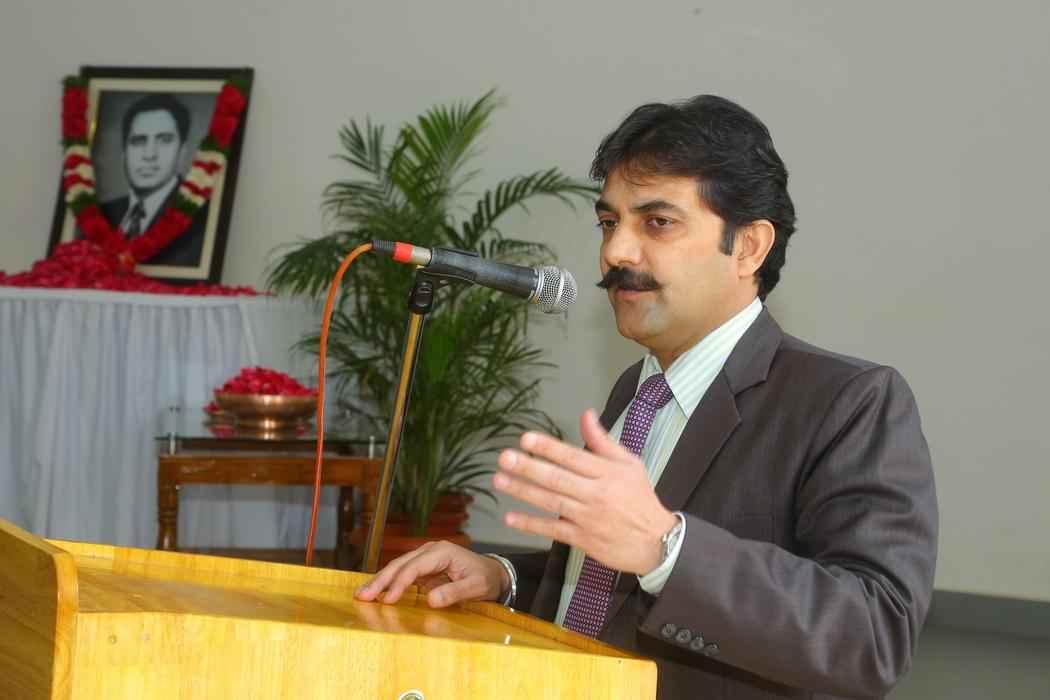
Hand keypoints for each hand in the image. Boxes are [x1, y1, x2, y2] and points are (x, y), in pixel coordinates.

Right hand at [354, 541, 508, 607]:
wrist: (493, 573)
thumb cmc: (485, 579)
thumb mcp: (475, 587)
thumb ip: (454, 592)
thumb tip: (431, 600)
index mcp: (442, 552)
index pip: (415, 567)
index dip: (400, 583)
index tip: (389, 600)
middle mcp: (430, 551)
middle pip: (400, 564)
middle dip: (381, 580)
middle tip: (363, 595)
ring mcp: (425, 558)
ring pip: (397, 567)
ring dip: (380, 581)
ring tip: (362, 594)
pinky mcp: (423, 567)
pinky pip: (402, 574)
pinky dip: (389, 583)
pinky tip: (377, 592)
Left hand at [494, 409, 676, 575]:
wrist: (657, 542)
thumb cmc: (640, 499)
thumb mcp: (629, 464)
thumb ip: (603, 441)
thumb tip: (586, 414)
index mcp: (607, 473)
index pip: (573, 457)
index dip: (548, 447)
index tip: (526, 438)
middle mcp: (596, 494)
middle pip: (557, 478)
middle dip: (529, 467)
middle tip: (505, 457)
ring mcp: (588, 518)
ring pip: (551, 502)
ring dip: (523, 491)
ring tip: (499, 480)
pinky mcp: (583, 539)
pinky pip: (553, 530)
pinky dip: (531, 524)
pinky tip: (510, 517)